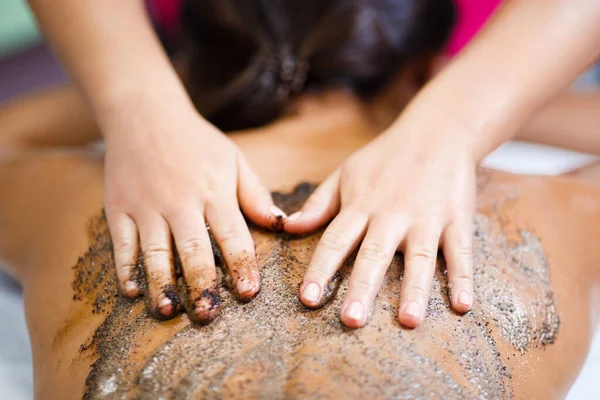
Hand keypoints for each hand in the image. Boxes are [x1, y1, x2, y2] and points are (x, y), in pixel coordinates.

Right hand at [104, 107, 284, 322]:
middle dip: (202, 285)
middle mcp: (180, 201)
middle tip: (209, 315)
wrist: (144, 114)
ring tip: (169, 312)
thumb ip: (255, 194)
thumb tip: (281, 225)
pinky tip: (133, 291)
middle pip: (193, 250)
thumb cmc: (197, 141)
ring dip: (162, 284)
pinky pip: (122, 244)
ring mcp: (146, 206)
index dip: (241, 265)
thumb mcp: (234, 159)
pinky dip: (126, 269)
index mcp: (213, 190)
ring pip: (155, 252)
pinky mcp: (119, 208)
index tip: (249, 292)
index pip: (232, 234)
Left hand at [285, 120, 475, 328]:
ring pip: (419, 258)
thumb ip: (318, 203)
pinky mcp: (457, 219)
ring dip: (414, 290)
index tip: (307, 299)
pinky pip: (460, 252)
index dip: (320, 270)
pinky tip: (463, 305)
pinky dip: (463, 278)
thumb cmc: (385, 157)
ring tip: (409, 321)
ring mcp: (427, 218)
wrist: (437, 131)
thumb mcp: (346, 173)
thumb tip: (287, 227)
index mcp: (361, 205)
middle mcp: (392, 214)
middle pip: (374, 254)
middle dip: (362, 288)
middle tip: (351, 321)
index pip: (335, 241)